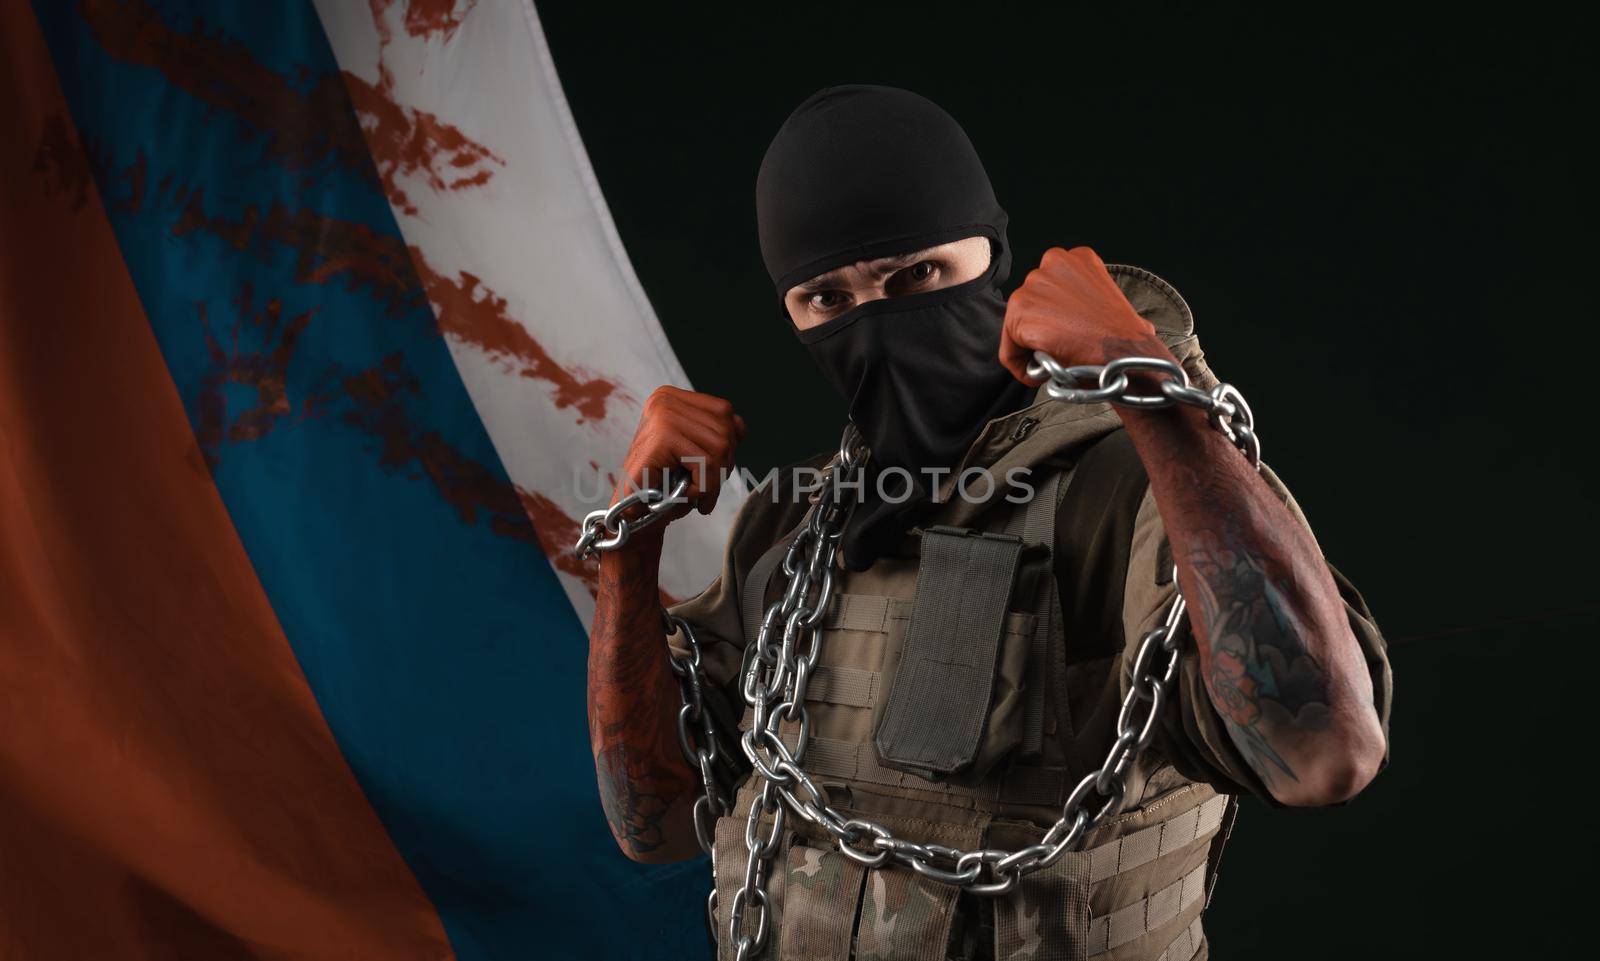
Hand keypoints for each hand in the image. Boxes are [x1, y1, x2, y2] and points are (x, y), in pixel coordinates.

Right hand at [615, 386, 745, 533]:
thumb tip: (741, 427)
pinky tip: (685, 494)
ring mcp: (663, 415)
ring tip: (692, 493)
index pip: (724, 413)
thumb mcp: (691, 450)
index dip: (727, 446)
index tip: (710, 471)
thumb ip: (714, 432)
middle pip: (726, 431)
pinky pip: (707, 463)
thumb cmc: (660, 485)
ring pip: (720, 449)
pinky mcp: (662, 437)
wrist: (628, 514)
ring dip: (711, 481)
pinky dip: (704, 486)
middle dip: (722, 467)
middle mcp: (665, 400)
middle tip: (702, 490)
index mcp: (670, 397)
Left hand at [998, 246, 1167, 383]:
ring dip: (1033, 347)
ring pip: (1018, 327)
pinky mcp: (1018, 311)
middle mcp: (1051, 262)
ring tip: (1058, 359)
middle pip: (1031, 305)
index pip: (1049, 290)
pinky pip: (1009, 352)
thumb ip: (1090, 301)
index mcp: (1077, 258)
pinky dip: (1023, 368)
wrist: (1122, 351)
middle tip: (1062, 349)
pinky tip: (1045, 373)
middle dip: (1043, 329)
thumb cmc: (1125, 335)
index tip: (1069, 336)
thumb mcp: (1111, 301)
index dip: (1057, 318)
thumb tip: (1090, 322)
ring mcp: (1032, 285)